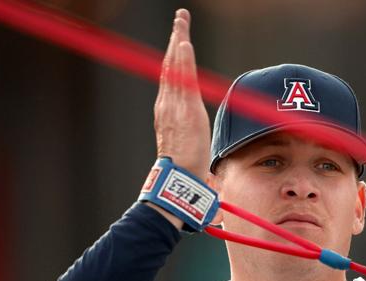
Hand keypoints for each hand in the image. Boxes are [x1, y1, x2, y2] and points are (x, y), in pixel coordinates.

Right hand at [154, 9, 210, 178]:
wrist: (178, 179)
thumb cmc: (185, 167)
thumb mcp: (189, 142)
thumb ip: (191, 131)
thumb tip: (199, 132)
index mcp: (167, 110)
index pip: (171, 75)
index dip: (174, 55)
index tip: (179, 37)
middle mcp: (167, 104)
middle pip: (169, 64)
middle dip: (175, 38)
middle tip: (180, 17)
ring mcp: (174, 106)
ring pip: (175, 67)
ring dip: (178, 41)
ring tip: (182, 21)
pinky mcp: (185, 110)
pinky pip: (183, 80)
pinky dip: (183, 60)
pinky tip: (185, 43)